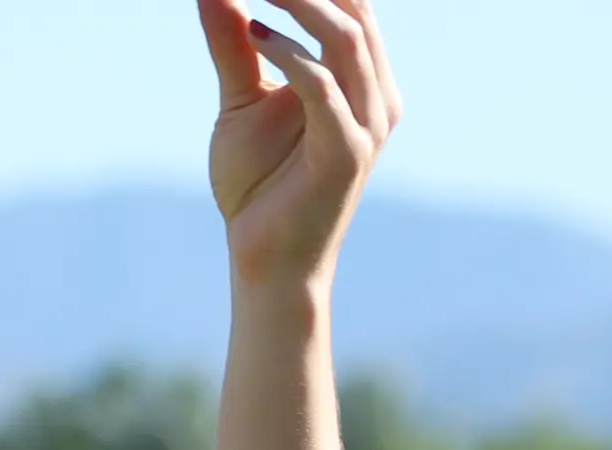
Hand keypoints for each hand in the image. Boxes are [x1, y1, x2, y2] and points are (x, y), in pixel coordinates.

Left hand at [199, 0, 399, 290]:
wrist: (264, 261)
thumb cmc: (257, 186)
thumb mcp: (241, 102)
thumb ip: (235, 45)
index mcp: (362, 77)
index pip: (352, 5)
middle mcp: (376, 94)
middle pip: (356, 11)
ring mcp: (368, 123)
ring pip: (346, 40)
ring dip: (304, 3)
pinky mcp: (348, 152)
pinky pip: (323, 88)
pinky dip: (290, 54)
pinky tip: (257, 33)